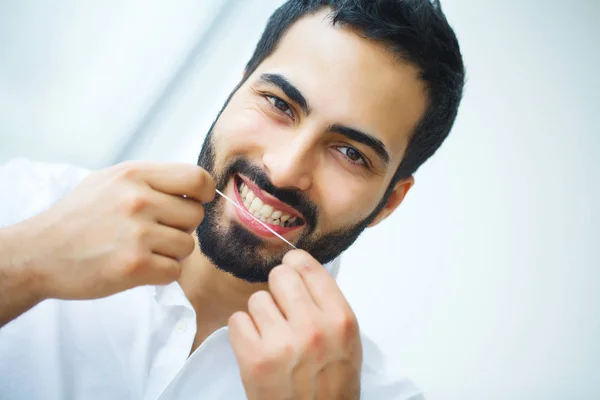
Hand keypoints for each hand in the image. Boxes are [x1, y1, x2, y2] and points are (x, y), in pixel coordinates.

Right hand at [11, 161, 214, 299]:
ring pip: (187, 246)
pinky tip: (138, 267)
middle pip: (195, 216)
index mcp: (135, 174)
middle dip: (181, 227)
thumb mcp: (111, 181)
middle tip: (154, 232)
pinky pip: (175, 270)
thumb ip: (152, 180)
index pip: (197, 178)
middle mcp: (139, 200)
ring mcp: (138, 233)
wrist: (39, 254)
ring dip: (170, 252)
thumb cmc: (79, 217)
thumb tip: (196, 188)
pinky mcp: (136, 265)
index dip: (203, 193)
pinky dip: (161, 273)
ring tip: (141, 249)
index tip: (193, 203)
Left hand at [228, 250, 362, 399]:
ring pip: (257, 299)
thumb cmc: (333, 383)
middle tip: (281, 307)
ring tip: (272, 336)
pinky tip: (257, 347)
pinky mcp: (254, 359)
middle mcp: (312, 326)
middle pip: (280, 275)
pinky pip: (237, 320)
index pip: (308, 267)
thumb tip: (299, 270)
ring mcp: (282, 342)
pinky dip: (244, 333)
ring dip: (261, 315)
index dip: (294, 264)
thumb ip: (327, 305)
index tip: (290, 270)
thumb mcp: (346, 340)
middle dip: (278, 288)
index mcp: (341, 319)